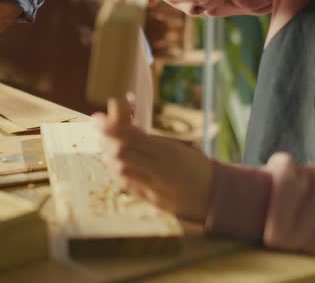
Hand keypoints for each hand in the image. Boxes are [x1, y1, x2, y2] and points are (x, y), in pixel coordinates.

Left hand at [94, 98, 213, 221]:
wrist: (213, 196)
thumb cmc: (195, 167)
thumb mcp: (176, 147)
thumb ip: (148, 139)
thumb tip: (123, 124)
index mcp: (169, 152)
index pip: (133, 136)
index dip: (113, 125)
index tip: (101, 115)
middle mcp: (160, 169)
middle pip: (122, 152)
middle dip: (107, 138)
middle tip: (101, 126)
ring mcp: (154, 186)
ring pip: (121, 169)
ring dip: (108, 154)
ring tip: (106, 144)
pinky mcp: (150, 199)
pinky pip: (125, 184)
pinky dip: (114, 171)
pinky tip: (113, 162)